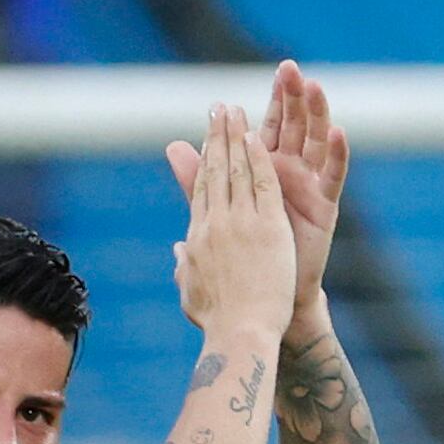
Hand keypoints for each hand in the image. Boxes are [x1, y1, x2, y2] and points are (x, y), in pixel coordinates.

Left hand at [168, 60, 346, 321]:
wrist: (262, 304)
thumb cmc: (241, 263)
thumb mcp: (217, 215)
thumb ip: (198, 179)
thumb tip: (172, 147)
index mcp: (259, 174)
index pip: (257, 131)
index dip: (258, 106)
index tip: (257, 77)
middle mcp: (285, 175)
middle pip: (289, 127)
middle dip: (289, 98)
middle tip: (287, 67)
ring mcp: (308, 189)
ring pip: (313, 142)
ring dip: (315, 113)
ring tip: (313, 85)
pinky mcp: (325, 208)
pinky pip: (334, 176)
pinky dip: (337, 154)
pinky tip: (338, 131)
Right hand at [170, 103, 295, 338]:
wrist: (239, 335)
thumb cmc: (218, 323)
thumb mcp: (191, 290)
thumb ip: (183, 265)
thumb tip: (176, 250)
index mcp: (196, 237)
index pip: (201, 190)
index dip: (203, 161)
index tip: (206, 139)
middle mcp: (214, 223)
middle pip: (215, 171)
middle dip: (216, 136)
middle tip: (218, 108)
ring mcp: (240, 223)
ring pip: (236, 169)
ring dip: (235, 136)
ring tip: (234, 110)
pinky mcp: (266, 227)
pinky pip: (261, 183)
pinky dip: (257, 157)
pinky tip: (257, 135)